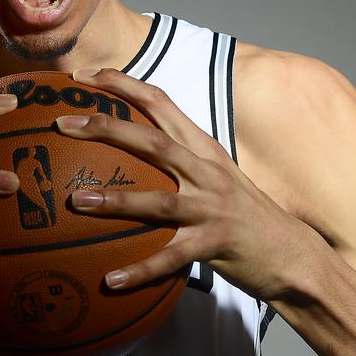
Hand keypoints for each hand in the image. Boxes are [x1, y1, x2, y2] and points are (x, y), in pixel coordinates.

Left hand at [55, 68, 318, 301]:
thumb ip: (178, 161)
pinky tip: (110, 280)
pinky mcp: (216, 245)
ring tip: (76, 202)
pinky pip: (172, 258)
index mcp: (203, 148)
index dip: (121, 84)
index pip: (160, 102)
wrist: (293, 254)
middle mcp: (207, 171)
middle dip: (106, 127)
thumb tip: (127, 152)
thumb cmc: (244, 215)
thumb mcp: (214, 176)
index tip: (82, 75)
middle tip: (62, 125)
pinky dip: (141, 269)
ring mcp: (212, 208)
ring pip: (159, 201)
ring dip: (116, 200)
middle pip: (152, 142)